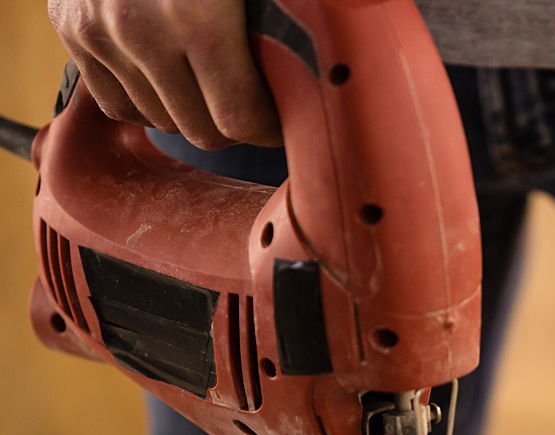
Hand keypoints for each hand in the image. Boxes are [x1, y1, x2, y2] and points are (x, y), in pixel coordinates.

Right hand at [48, 0, 280, 149]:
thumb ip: (278, 16)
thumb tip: (315, 59)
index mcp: (198, 18)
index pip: (239, 118)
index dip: (267, 126)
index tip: (280, 118)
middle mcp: (143, 32)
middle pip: (200, 129)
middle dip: (233, 124)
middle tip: (250, 104)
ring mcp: (101, 34)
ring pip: (160, 120)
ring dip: (191, 112)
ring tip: (211, 86)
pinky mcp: (72, 31)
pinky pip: (116, 103)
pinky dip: (147, 103)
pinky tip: (170, 82)